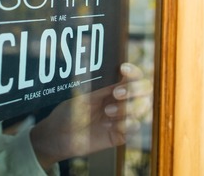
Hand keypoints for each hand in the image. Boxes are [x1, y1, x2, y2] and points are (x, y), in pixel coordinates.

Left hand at [29, 63, 151, 169]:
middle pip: (145, 90)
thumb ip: (102, 88)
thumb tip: (119, 75)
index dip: (133, 71)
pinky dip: (128, 124)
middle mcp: (121, 101)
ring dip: (128, 108)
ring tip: (108, 112)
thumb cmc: (69, 111)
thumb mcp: (84, 95)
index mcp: (113, 88)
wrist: (58, 135)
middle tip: (117, 93)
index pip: (133, 76)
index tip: (123, 69)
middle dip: (135, 89)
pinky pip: (135, 128)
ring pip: (143, 108)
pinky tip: (114, 126)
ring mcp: (122, 118)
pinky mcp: (120, 134)